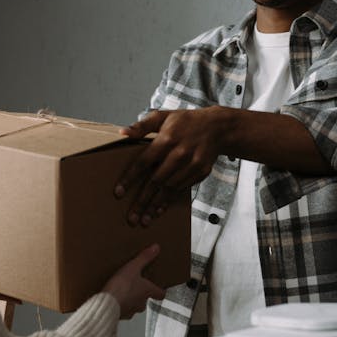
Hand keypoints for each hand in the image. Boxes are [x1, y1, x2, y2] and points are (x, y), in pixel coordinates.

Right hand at [102, 243, 165, 318]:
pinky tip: (113, 300)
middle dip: (141, 294)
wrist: (107, 303)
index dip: (160, 290)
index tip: (160, 288)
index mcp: (147, 291)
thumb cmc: (121, 287)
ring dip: (130, 300)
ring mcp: (131, 311)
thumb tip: (156, 248)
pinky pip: (123, 311)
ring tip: (122, 292)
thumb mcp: (133, 267)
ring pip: (134, 306)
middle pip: (146, 300)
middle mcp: (141, 303)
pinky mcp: (120, 315)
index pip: (160, 294)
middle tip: (135, 286)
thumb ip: (144, 258)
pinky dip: (120, 306)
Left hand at [114, 108, 221, 223]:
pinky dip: (170, 201)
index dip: (130, 178)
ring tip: (143, 220)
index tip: (118, 193)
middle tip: (131, 218)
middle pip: (156, 181)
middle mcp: (179, 153)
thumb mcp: (163, 116)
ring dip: (155, 205)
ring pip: (169, 188)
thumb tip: (122, 132)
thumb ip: (142, 126)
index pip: (143, 162)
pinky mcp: (200, 172)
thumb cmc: (185, 121)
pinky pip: (182, 189)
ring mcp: (192, 164)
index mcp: (167, 139)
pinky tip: (159, 210)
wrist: (217, 127)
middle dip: (142, 201)